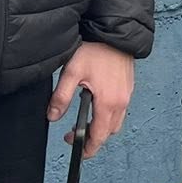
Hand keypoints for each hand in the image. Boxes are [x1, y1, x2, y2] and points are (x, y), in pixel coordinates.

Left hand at [49, 41, 136, 157]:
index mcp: (108, 102)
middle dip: (93, 139)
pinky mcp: (128, 88)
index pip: (99, 135)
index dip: (88, 147)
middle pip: (109, 132)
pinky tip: (96, 105)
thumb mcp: (72, 72)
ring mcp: (127, 95)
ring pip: (116, 122)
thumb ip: (61, 98)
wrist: (115, 32)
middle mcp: (121, 102)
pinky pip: (120, 110)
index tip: (77, 150)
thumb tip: (53, 116)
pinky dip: (109, 115)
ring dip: (102, 127)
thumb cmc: (96, 49)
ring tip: (84, 121)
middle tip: (75, 136)